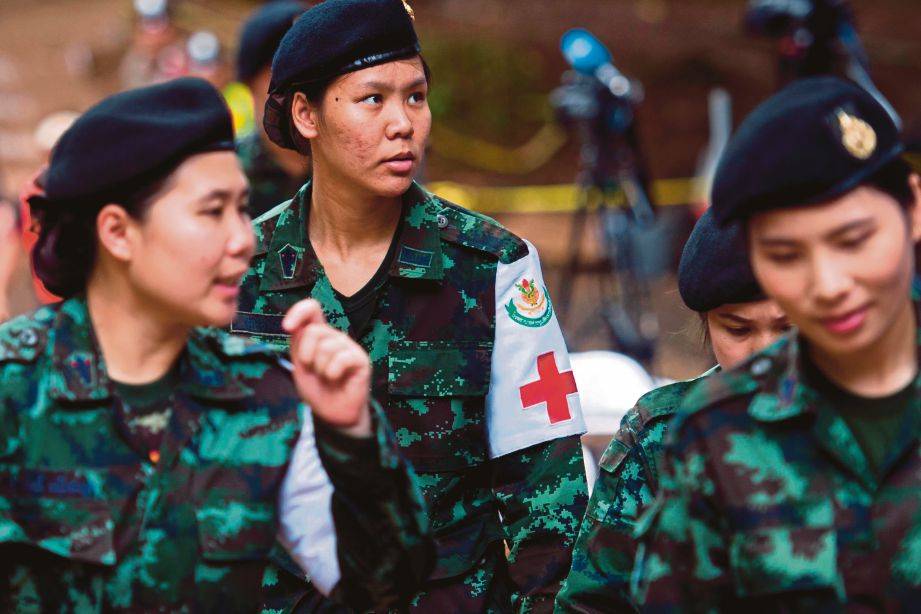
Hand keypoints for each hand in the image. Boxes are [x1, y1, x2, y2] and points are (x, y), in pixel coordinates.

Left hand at [283, 299, 371, 436]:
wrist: (331, 413)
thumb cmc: (317, 388)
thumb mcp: (299, 364)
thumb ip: (297, 342)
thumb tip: (293, 325)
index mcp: (319, 334)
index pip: (312, 309)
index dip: (298, 312)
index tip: (287, 327)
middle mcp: (335, 337)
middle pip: (314, 330)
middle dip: (306, 355)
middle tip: (312, 370)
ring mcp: (349, 347)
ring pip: (326, 346)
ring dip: (320, 368)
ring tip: (326, 377)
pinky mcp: (361, 360)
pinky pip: (342, 358)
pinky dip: (333, 372)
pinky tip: (336, 379)